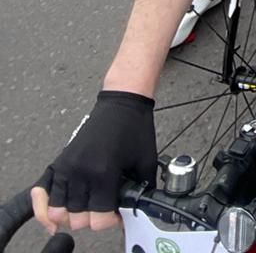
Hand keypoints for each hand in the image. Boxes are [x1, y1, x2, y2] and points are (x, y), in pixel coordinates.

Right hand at [33, 90, 156, 232]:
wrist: (122, 102)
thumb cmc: (135, 128)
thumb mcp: (146, 162)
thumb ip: (141, 190)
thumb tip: (134, 210)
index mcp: (104, 172)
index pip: (98, 219)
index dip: (111, 221)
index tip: (118, 213)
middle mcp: (82, 171)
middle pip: (77, 219)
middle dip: (93, 219)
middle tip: (105, 208)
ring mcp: (68, 166)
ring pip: (59, 211)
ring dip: (72, 215)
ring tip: (87, 208)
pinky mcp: (60, 161)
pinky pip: (42, 193)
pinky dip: (46, 206)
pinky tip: (57, 212)